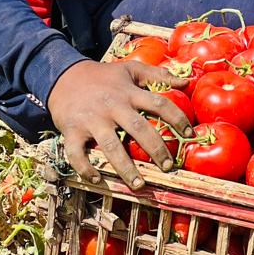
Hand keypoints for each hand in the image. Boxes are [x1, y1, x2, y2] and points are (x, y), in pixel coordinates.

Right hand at [47, 58, 192, 189]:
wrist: (63, 76)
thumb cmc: (103, 76)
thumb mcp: (130, 69)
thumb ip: (158, 74)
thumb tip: (187, 82)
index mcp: (129, 92)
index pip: (159, 104)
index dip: (177, 118)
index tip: (189, 134)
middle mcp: (113, 106)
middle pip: (139, 129)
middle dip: (156, 149)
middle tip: (169, 167)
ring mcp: (92, 120)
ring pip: (112, 147)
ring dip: (126, 168)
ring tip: (140, 185)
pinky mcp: (72, 130)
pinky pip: (78, 154)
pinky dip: (86, 169)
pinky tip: (98, 180)